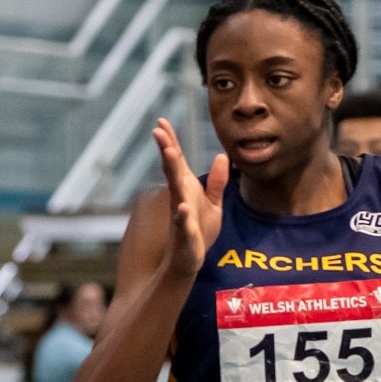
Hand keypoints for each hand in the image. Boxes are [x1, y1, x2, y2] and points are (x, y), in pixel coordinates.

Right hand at [153, 117, 228, 278]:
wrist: (191, 259)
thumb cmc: (200, 231)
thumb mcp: (214, 203)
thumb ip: (218, 181)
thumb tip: (222, 156)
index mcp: (185, 188)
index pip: (177, 161)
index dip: (170, 141)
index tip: (161, 122)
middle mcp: (180, 197)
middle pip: (172, 169)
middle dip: (166, 149)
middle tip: (158, 130)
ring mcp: (180, 214)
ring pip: (176, 191)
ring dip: (172, 171)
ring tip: (170, 153)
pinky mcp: (185, 233)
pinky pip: (183, 223)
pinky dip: (182, 216)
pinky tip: (182, 208)